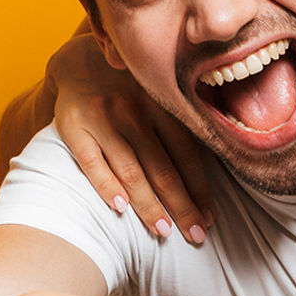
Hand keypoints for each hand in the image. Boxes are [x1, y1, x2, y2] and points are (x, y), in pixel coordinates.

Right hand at [46, 31, 214, 242]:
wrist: (80, 60)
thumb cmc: (131, 88)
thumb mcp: (159, 94)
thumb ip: (182, 124)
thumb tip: (222, 162)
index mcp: (162, 104)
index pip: (187, 153)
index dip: (200, 188)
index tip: (211, 217)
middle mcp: (134, 111)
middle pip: (162, 166)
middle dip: (181, 205)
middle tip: (196, 235)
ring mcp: (103, 118)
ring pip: (130, 168)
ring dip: (148, 203)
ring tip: (163, 230)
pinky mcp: (73, 126)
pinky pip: (90, 160)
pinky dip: (105, 184)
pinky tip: (119, 208)